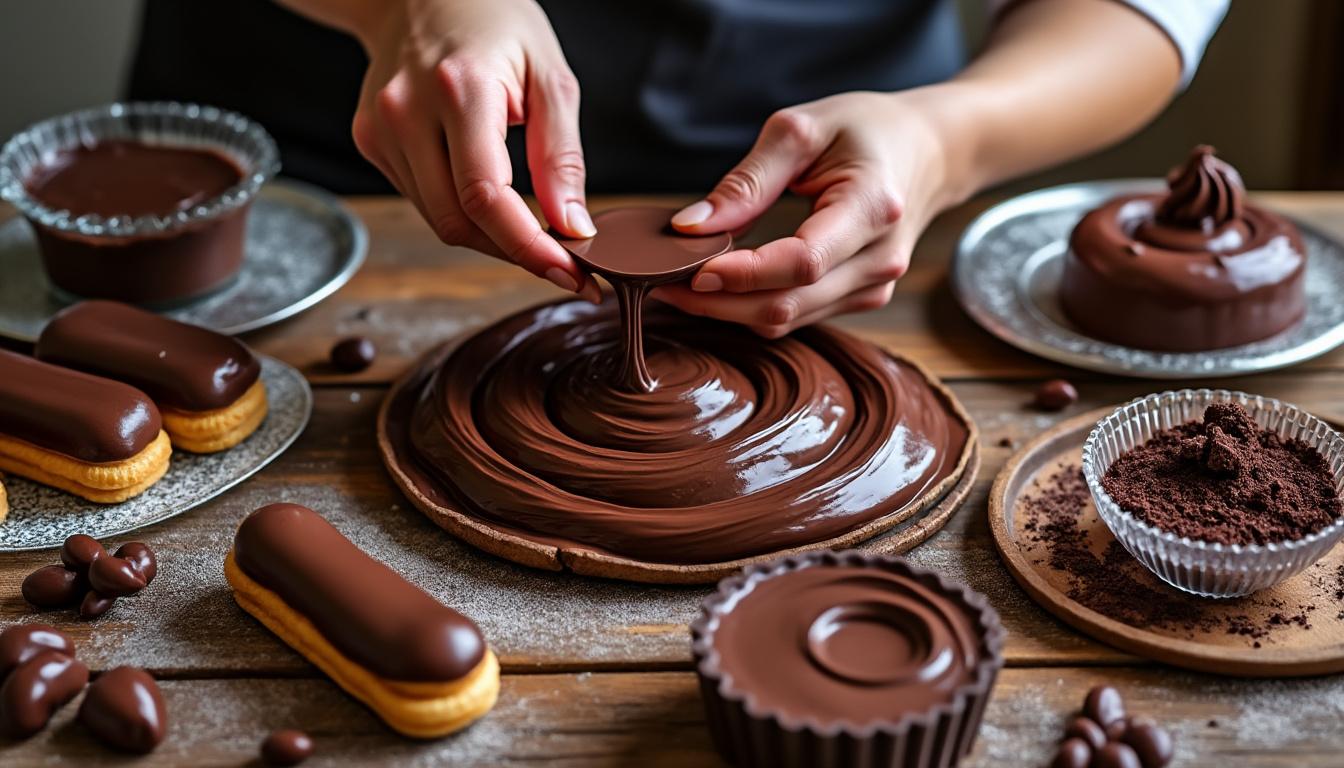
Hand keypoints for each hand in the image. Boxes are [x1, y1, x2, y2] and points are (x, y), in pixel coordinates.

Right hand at [349, 0, 599, 300]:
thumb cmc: (495, 23)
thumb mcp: (551, 77)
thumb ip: (562, 156)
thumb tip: (572, 227)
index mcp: (458, 88)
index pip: (486, 196)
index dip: (528, 247)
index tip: (571, 273)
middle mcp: (408, 111)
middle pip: (458, 220)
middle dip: (514, 250)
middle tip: (562, 259)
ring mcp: (380, 128)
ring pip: (439, 220)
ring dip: (490, 236)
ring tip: (529, 225)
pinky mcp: (370, 140)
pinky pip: (423, 199)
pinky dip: (461, 211)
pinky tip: (485, 191)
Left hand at [658, 88, 972, 336]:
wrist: (930, 150)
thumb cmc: (868, 130)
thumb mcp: (803, 130)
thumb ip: (747, 181)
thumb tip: (690, 228)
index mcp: (873, 208)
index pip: (801, 261)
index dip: (741, 273)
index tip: (689, 266)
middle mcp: (879, 259)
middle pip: (787, 304)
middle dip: (718, 302)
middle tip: (662, 281)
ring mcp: (874, 287)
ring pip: (787, 320)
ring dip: (728, 309)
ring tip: (680, 282)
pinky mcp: (861, 298)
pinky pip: (796, 316)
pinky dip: (752, 305)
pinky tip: (721, 284)